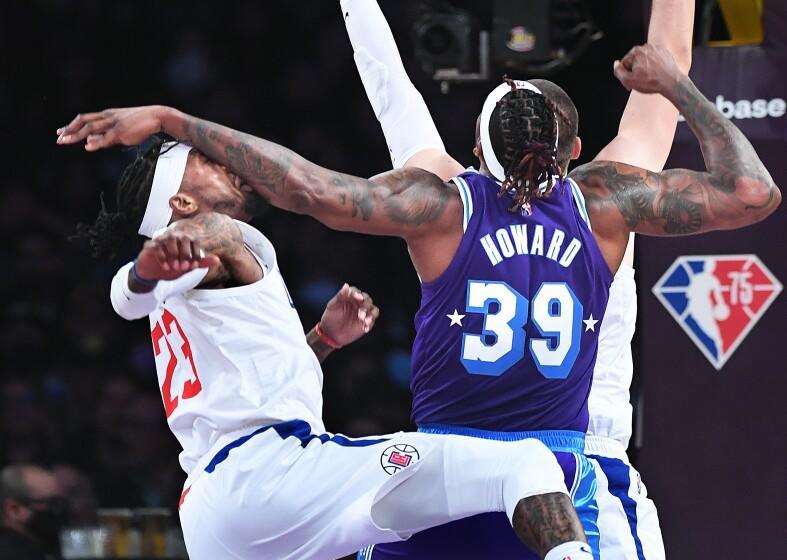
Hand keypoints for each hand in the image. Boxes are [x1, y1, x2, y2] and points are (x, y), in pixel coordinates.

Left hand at [56, 106, 170, 150]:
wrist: (157, 116)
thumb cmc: (140, 123)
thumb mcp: (120, 128)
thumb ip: (105, 135)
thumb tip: (90, 142)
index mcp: (107, 115)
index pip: (85, 118)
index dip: (71, 125)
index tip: (61, 131)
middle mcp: (108, 117)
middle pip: (84, 121)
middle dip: (70, 130)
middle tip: (59, 138)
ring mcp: (114, 123)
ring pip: (91, 127)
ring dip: (77, 134)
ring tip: (65, 141)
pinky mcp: (122, 131)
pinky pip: (107, 137)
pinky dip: (96, 142)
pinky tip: (88, 146)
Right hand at [135, 232, 218, 281]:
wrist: (154, 272)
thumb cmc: (173, 266)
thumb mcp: (188, 266)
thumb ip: (202, 262)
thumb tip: (217, 260)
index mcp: (185, 240)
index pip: (194, 242)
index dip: (196, 254)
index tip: (194, 266)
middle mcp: (174, 237)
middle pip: (183, 239)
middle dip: (185, 254)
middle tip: (184, 268)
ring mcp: (162, 240)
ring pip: (170, 240)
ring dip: (174, 255)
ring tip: (175, 268)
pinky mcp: (150, 245)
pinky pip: (157, 247)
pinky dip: (163, 258)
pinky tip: (166, 268)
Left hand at [319, 284, 379, 346]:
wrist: (332, 334)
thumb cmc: (331, 318)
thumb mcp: (332, 306)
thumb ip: (340, 296)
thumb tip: (346, 285)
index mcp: (350, 297)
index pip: (356, 292)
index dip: (357, 294)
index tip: (357, 297)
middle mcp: (359, 303)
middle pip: (367, 300)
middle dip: (365, 306)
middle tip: (360, 314)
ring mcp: (364, 312)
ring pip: (373, 309)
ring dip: (370, 314)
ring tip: (363, 321)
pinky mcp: (367, 322)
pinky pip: (372, 320)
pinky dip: (370, 322)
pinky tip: (365, 328)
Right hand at [613, 44, 682, 95]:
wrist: (671, 82)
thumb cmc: (650, 82)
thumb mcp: (628, 80)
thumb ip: (618, 71)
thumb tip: (616, 64)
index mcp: (636, 52)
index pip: (624, 63)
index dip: (625, 75)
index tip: (630, 83)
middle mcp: (646, 47)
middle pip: (635, 60)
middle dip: (635, 71)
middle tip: (639, 82)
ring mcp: (657, 49)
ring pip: (645, 60)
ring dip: (644, 68)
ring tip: (648, 78)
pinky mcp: (665, 53)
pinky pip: (655, 60)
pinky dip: (654, 66)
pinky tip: (656, 75)